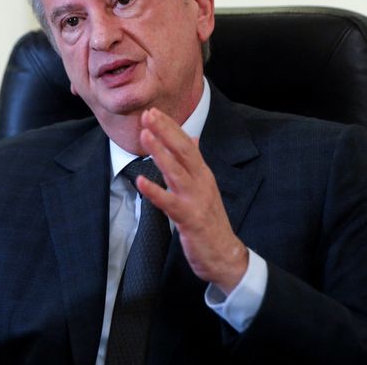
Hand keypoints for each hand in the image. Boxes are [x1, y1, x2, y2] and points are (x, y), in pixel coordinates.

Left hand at [136, 108, 247, 293]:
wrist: (225, 255)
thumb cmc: (211, 221)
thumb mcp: (205, 186)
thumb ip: (196, 162)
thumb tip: (193, 137)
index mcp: (203, 173)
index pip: (186, 143)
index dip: (170, 127)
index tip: (154, 111)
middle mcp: (202, 182)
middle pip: (183, 151)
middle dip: (165, 131)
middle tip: (148, 114)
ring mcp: (196, 200)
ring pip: (176, 172)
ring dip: (160, 153)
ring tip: (145, 136)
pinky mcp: (190, 219)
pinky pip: (169, 204)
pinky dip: (155, 192)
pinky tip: (140, 182)